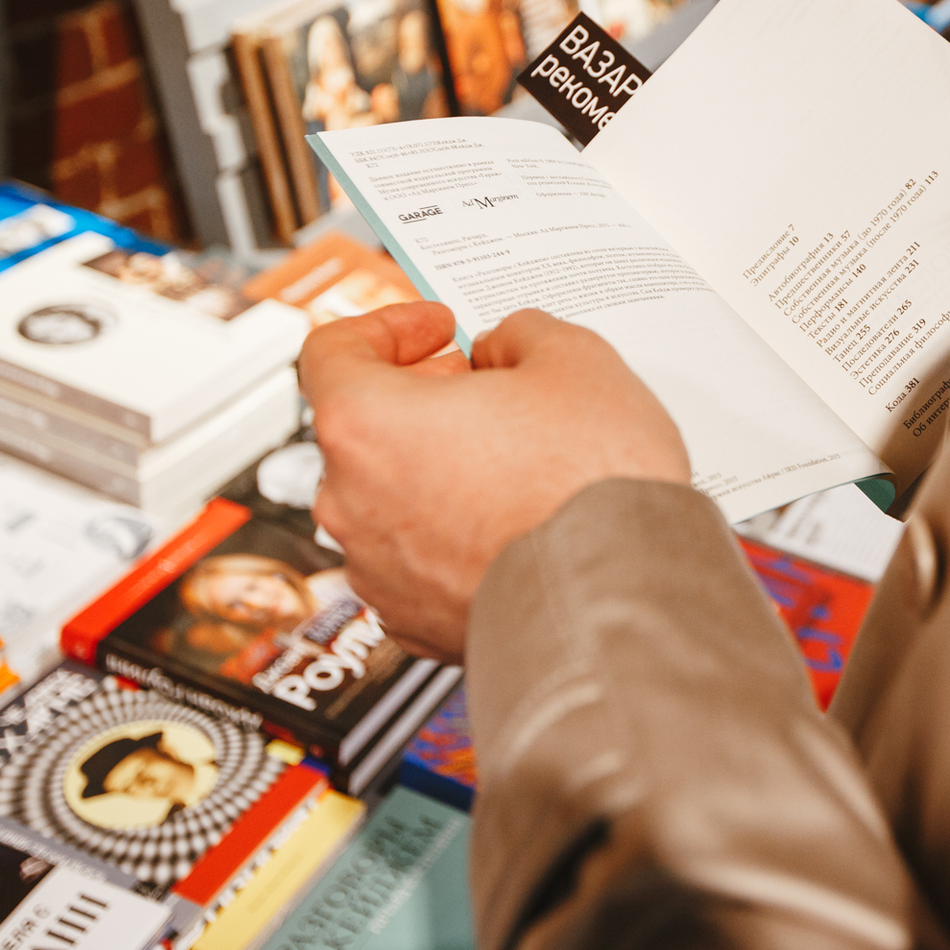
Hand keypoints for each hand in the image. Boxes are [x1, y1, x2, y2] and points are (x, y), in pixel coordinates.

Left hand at [300, 302, 689, 658]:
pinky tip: (515, 523)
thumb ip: (519, 334)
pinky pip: (421, 562)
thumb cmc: (589, 486)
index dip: (387, 327)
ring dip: (440, 471)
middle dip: (422, 400)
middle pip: (364, 429)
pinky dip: (455, 536)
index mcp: (364, 423)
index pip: (331, 352)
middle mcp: (351, 502)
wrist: (618, 603)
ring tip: (515, 463)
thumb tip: (506, 350)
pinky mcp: (415, 623)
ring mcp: (378, 571)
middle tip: (483, 390)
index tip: (435, 331)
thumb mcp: (573, 359)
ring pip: (392, 499)